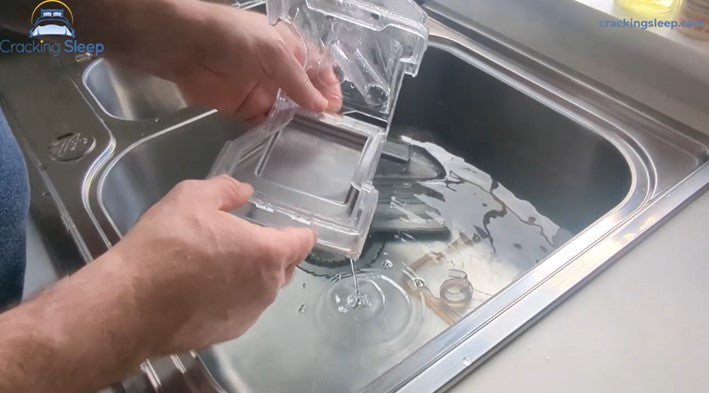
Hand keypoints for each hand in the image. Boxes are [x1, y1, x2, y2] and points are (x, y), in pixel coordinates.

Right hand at [0, 176, 315, 392]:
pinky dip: (232, 298)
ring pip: (262, 290)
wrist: (130, 304)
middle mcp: (267, 288)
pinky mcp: (228, 334)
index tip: (287, 225)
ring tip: (219, 263)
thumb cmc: (166, 245)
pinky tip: (204, 290)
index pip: (303, 241)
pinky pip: (241, 309)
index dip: (298, 230)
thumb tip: (245, 191)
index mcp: (268, 253)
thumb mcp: (192, 197)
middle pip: (286, 266)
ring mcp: (249, 315)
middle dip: (274, 252)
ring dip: (251, 276)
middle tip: (244, 238)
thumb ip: (226, 190)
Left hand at [75, 0, 341, 122]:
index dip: (329, 90)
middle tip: (326, 134)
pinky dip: (275, 134)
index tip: (335, 113)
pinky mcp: (244, 110)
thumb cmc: (235, 40)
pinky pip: (265, 125)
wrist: (187, 48)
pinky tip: (284, 146)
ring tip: (310, 144)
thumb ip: (299, 83)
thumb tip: (322, 108)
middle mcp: (280, 72)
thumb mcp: (275, 54)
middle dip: (316, 112)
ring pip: (287, 113)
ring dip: (297, 125)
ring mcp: (263, 92)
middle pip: (305, 95)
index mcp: (291, 50)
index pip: (320, 71)